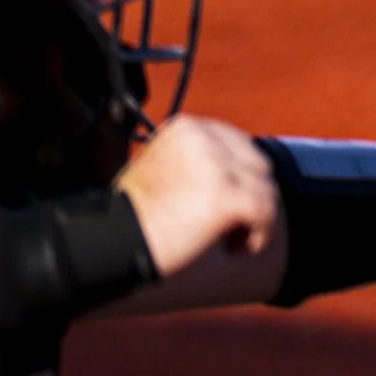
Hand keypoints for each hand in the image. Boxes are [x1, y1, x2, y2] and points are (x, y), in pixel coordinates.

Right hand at [113, 116, 280, 279]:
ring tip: (231, 239)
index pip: (237, 144)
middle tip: (233, 224)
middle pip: (255, 164)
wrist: (110, 239)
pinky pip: (265, 211)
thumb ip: (196, 160)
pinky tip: (237, 248)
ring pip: (265, 188)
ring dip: (255, 217)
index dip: (240, 176)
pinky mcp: (226, 195)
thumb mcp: (163, 166)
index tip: (230, 201)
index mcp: (188, 127)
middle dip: (250, 195)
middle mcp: (205, 137)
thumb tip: (237, 172)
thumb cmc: (132, 214)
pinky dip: (259, 234)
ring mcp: (218, 165)